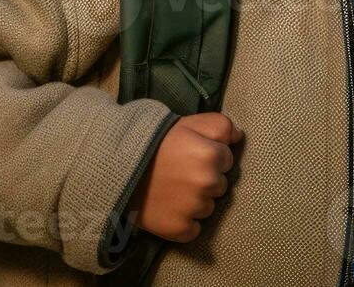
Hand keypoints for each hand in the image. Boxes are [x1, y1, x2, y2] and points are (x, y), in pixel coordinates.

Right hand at [127, 112, 241, 242]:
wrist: (114, 168)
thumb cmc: (153, 141)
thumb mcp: (186, 123)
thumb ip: (218, 125)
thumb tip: (240, 137)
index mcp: (211, 155)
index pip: (227, 158)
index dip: (210, 154)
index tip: (190, 154)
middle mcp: (207, 183)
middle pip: (220, 185)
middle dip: (204, 178)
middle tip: (179, 171)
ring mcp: (195, 209)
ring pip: (208, 207)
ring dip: (195, 200)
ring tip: (171, 188)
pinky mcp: (181, 230)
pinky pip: (194, 228)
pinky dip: (184, 221)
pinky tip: (168, 206)